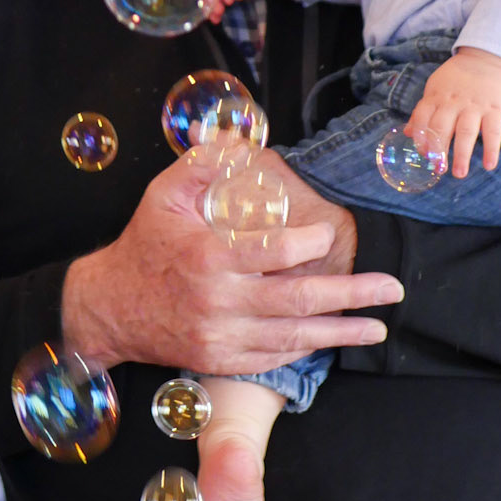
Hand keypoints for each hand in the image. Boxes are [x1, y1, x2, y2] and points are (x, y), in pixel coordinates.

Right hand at [60, 145, 401, 373]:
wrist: (110, 307)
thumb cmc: (144, 244)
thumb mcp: (162, 194)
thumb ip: (201, 165)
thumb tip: (239, 140)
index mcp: (208, 257)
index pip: (271, 252)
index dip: (308, 243)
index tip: (331, 233)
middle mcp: (219, 301)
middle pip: (297, 300)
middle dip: (350, 295)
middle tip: (389, 288)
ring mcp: (222, 336)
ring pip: (293, 337)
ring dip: (341, 332)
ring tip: (378, 327)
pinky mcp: (222, 360)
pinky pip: (274, 358)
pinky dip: (307, 350)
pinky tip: (333, 341)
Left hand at [406, 48, 500, 178]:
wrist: (487, 58)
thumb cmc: (457, 77)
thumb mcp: (435, 87)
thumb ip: (423, 110)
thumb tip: (408, 132)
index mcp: (436, 96)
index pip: (423, 117)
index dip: (420, 136)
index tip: (421, 154)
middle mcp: (453, 102)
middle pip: (442, 127)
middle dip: (438, 149)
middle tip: (437, 169)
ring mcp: (474, 106)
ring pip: (466, 132)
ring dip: (462, 154)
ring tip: (459, 173)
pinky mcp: (495, 108)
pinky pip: (493, 131)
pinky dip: (492, 149)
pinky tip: (490, 165)